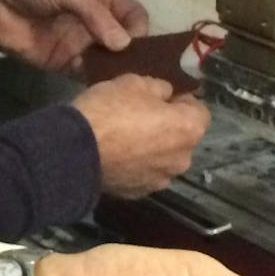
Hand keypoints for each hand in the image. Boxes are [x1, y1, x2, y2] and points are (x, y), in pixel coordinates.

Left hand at [0, 0, 148, 70]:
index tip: (133, 43)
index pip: (134, 15)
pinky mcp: (64, 64)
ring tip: (124, 84)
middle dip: (133, 55)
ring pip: (110, 61)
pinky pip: (87, 75)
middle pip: (126, 42)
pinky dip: (96, 81)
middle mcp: (96, 23)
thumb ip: (95, 14)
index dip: (138, 29)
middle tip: (138, 72)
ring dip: (117, 71)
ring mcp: (81, 45)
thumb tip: (124, 44)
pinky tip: (102, 88)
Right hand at [69, 77, 209, 196]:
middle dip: (167, 127)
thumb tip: (165, 95)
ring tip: (125, 138)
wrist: (74, 152)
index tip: (161, 96)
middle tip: (140, 115)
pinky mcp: (138, 193)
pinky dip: (135, 165)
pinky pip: (143, 173)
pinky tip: (115, 156)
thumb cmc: (109, 110)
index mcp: (189, 129)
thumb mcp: (134, 82)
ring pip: (163, 158)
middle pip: (182, 138)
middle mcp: (182, 159)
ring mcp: (160, 180)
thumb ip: (158, 87)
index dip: (181, 100)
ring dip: (152, 149)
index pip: (200, 110)